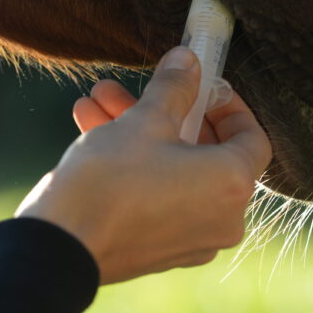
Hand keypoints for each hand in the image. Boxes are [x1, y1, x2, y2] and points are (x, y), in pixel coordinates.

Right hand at [16, 46, 272, 284]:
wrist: (60, 246)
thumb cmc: (110, 179)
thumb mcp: (144, 120)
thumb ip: (174, 87)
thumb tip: (189, 61)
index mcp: (232, 185)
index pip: (252, 138)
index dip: (228, 105)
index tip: (202, 86)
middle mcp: (223, 219)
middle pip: (206, 152)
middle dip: (168, 112)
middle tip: (140, 86)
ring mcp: (192, 240)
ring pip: (176, 172)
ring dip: (141, 132)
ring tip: (97, 100)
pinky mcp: (160, 251)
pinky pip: (160, 197)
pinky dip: (137, 166)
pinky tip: (92, 128)